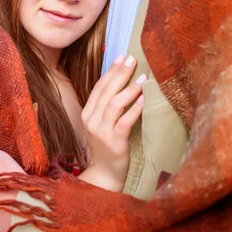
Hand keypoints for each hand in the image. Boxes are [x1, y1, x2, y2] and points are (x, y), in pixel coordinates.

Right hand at [80, 55, 144, 191]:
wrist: (105, 174)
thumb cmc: (107, 146)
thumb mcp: (102, 124)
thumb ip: (108, 106)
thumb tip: (121, 82)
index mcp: (87, 113)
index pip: (99, 87)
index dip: (111, 71)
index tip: (122, 57)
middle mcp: (91, 120)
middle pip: (106, 92)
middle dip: (120, 74)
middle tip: (132, 60)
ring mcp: (101, 131)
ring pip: (115, 104)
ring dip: (129, 90)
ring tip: (142, 79)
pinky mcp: (114, 141)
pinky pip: (125, 121)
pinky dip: (135, 108)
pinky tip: (144, 99)